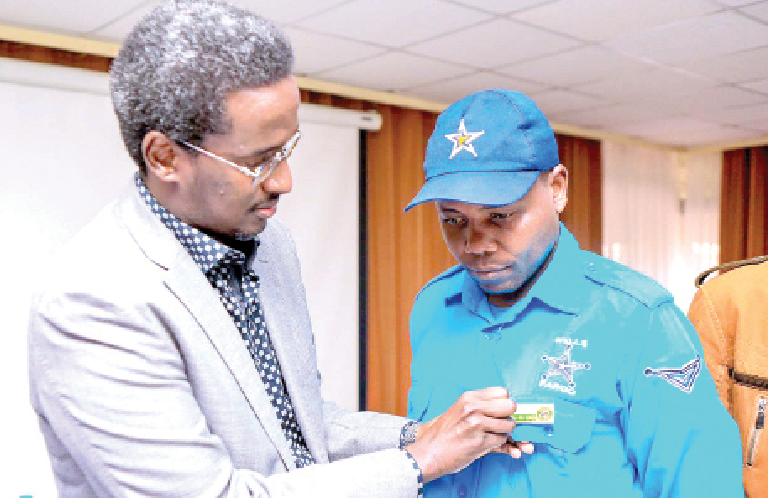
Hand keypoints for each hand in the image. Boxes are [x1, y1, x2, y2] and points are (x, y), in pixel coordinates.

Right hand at [405, 387, 530, 481]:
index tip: (500, 409)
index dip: (504, 402)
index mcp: (469, 398)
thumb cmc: (444, 432)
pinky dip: (499, 444)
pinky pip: (502, 440)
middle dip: (508, 415)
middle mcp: (474, 409)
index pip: (503, 392)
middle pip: (510, 405)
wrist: (429, 452)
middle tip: (500, 422)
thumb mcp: (459, 408)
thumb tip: (506, 400)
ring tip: (493, 433)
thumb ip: (479, 403)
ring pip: (509, 424)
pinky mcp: (480, 443)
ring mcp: (477, 425)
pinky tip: (488, 443)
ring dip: (505, 431)